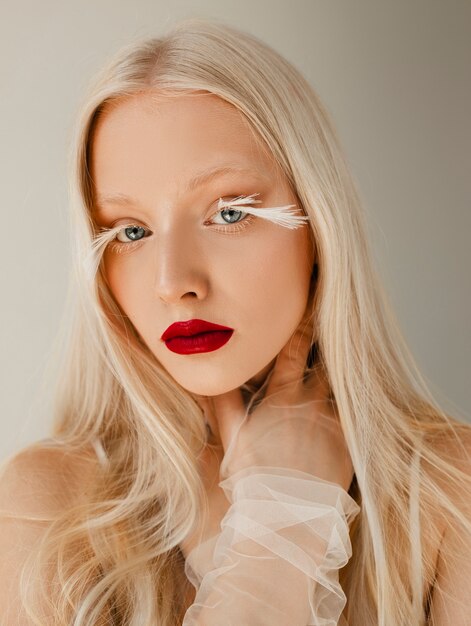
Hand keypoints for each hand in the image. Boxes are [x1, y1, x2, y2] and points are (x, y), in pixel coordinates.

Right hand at [179, 305, 353, 559]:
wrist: (286, 515)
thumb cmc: (254, 477)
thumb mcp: (232, 436)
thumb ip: (222, 402)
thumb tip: (206, 376)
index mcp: (283, 396)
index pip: (294, 349)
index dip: (301, 324)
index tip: (309, 302)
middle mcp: (313, 402)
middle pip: (325, 361)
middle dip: (329, 341)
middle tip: (335, 318)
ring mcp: (335, 422)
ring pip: (342, 386)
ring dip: (341, 372)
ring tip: (350, 353)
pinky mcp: (350, 443)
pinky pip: (355, 414)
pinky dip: (352, 403)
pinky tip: (355, 397)